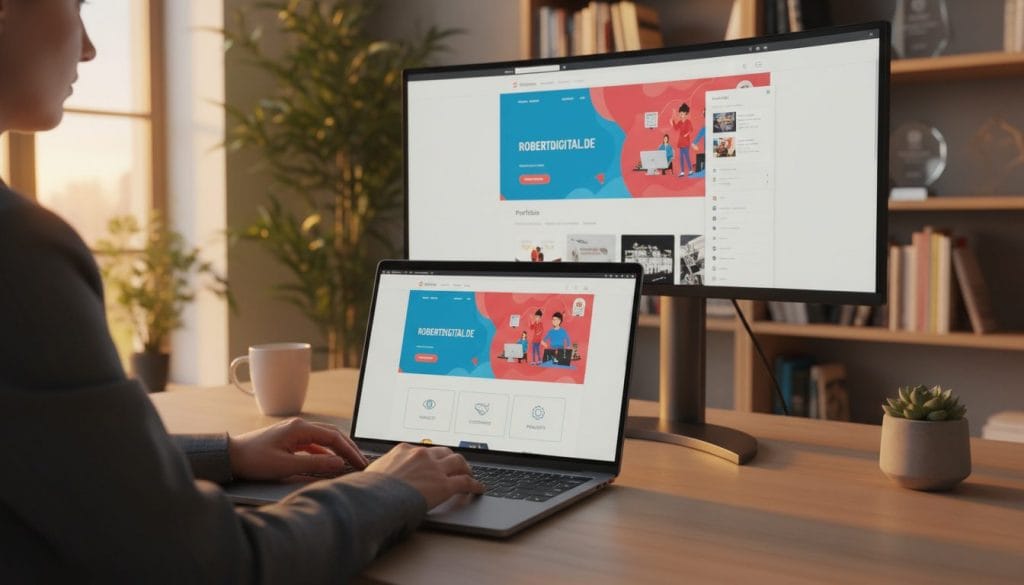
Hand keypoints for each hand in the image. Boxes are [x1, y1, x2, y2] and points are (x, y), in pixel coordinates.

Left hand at [228, 418, 367, 480]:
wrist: (230, 456)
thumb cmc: (254, 460)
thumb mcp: (285, 466)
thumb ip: (314, 465)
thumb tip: (339, 464)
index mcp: (300, 428)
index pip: (334, 438)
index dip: (350, 451)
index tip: (361, 463)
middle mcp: (299, 426)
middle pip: (333, 435)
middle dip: (349, 449)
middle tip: (362, 462)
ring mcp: (295, 432)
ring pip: (324, 439)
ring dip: (338, 450)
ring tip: (351, 463)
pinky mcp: (290, 439)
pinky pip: (314, 445)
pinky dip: (326, 453)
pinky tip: (331, 463)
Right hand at [367, 443, 483, 508]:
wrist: (375, 499)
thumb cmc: (369, 490)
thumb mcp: (373, 472)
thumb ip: (383, 470)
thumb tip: (377, 476)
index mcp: (404, 450)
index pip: (424, 450)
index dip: (432, 457)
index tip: (434, 461)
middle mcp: (422, 455)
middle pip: (444, 452)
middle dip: (451, 458)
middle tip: (456, 465)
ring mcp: (434, 469)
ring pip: (458, 462)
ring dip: (465, 468)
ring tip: (469, 474)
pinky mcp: (444, 485)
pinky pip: (465, 482)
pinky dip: (475, 485)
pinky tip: (479, 489)